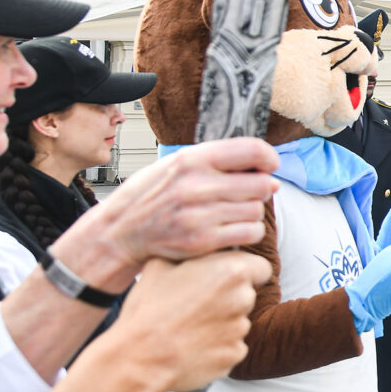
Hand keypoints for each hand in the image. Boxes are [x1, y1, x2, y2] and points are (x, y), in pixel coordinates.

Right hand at [51, 139, 277, 291]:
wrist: (120, 231)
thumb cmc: (151, 195)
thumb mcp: (176, 164)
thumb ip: (216, 160)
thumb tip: (265, 169)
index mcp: (192, 160)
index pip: (251, 150)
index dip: (269, 157)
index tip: (270, 164)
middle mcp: (196, 186)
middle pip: (260, 184)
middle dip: (262, 187)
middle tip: (251, 191)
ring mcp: (200, 216)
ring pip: (256, 210)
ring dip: (253, 211)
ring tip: (236, 210)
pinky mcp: (202, 241)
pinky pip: (249, 234)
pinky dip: (249, 231)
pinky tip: (235, 227)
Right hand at [94, 250, 270, 391]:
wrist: (138, 358)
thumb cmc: (148, 309)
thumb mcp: (160, 266)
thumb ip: (191, 254)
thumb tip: (197, 249)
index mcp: (231, 271)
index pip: (259, 267)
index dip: (244, 271)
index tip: (225, 277)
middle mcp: (243, 299)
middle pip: (246, 295)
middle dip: (228, 297)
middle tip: (197, 304)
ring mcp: (240, 330)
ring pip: (237, 322)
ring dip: (220, 323)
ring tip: (188, 327)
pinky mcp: (234, 356)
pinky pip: (230, 347)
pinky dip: (216, 347)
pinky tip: (191, 346)